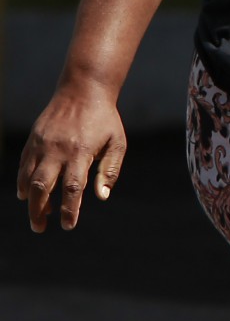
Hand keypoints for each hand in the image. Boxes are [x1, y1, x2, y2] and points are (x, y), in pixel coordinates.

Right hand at [16, 82, 127, 231]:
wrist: (83, 91)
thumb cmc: (104, 119)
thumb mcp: (117, 142)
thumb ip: (109, 170)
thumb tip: (101, 197)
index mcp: (81, 152)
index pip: (72, 188)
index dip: (69, 210)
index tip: (68, 226)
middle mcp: (58, 150)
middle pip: (42, 187)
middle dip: (38, 211)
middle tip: (40, 229)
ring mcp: (42, 145)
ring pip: (28, 179)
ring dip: (29, 200)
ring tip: (37, 215)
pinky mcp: (33, 140)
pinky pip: (23, 166)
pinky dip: (22, 182)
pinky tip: (25, 194)